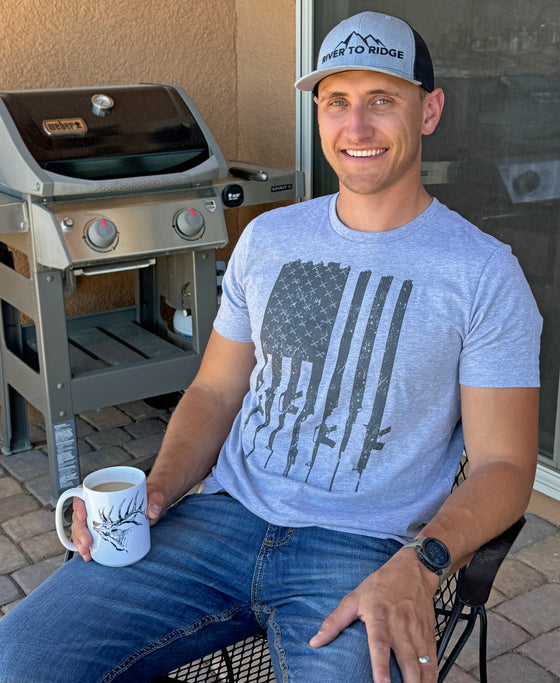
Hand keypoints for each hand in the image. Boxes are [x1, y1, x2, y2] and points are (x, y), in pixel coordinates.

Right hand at [70, 482, 166, 561]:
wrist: (154, 501)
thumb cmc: (150, 493)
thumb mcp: (155, 491)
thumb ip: (156, 497)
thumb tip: (153, 511)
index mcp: (105, 489)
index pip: (83, 493)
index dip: (78, 504)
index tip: (83, 515)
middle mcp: (97, 502)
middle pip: (80, 514)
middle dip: (79, 530)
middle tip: (88, 542)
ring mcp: (98, 516)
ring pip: (81, 527)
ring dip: (79, 541)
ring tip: (86, 552)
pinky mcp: (103, 528)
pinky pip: (88, 536)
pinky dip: (86, 546)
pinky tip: (89, 554)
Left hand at [309, 548, 438, 681]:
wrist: (413, 570)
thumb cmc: (380, 585)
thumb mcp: (354, 598)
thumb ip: (335, 621)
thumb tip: (315, 642)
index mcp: (379, 617)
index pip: (380, 645)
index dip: (380, 666)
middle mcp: (400, 626)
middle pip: (406, 659)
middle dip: (407, 682)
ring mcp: (417, 631)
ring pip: (422, 662)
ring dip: (420, 682)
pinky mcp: (428, 634)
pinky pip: (433, 659)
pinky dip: (432, 676)